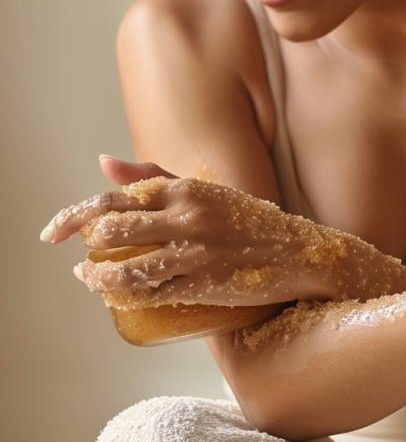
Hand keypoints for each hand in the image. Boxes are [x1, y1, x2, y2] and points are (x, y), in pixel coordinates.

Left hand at [40, 156, 342, 308]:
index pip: (115, 197)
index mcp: (186, 189)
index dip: (75, 215)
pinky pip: (151, 294)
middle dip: (85, 248)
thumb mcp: (203, 190)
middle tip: (80, 259)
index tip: (54, 230)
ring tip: (90, 278)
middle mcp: (188, 216)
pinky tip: (119, 296)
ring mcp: (195, 252)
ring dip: (97, 279)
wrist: (296, 251)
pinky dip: (126, 298)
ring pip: (125, 270)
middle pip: (113, 230)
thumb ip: (154, 178)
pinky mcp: (203, 283)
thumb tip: (103, 163)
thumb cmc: (246, 219)